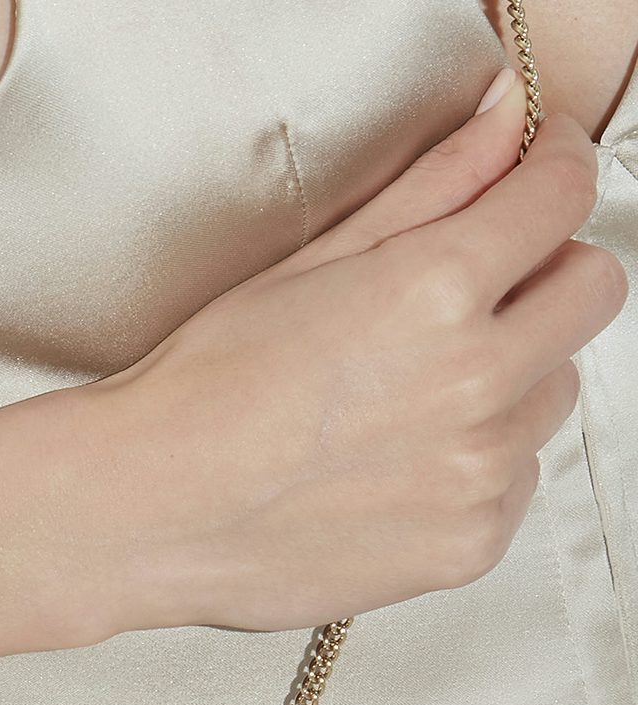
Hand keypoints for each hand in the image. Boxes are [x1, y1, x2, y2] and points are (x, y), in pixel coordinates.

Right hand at [87, 80, 626, 632]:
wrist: (146, 513)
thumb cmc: (203, 396)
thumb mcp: (315, 262)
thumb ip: (435, 186)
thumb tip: (506, 126)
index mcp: (440, 291)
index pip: (563, 196)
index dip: (550, 173)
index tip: (536, 176)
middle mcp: (476, 383)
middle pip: (591, 293)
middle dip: (545, 278)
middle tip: (475, 296)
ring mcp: (479, 473)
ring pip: (553, 394)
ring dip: (509, 381)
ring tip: (409, 400)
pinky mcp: (467, 545)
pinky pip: (518, 483)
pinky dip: (477, 468)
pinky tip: (399, 465)